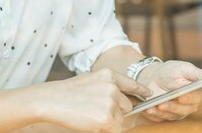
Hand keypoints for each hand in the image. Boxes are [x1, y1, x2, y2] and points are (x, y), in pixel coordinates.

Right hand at [35, 68, 151, 132]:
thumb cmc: (68, 93)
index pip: (131, 84)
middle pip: (127, 106)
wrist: (52, 100)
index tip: (149, 94)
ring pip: (120, 119)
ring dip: (110, 122)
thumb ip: (109, 88)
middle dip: (117, 112)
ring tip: (89, 114)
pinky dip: (106, 130)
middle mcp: (113, 87)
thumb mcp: (91, 81)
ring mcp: (110, 102)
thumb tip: (124, 103)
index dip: (141, 91)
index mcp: (109, 75)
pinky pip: (115, 129)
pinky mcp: (106, 118)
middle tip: (95, 111)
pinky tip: (91, 122)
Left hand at [136, 60, 201, 121]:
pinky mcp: (167, 116)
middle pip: (184, 110)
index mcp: (196, 91)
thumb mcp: (182, 68)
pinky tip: (147, 110)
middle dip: (173, 107)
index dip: (189, 98)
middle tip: (162, 104)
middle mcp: (189, 104)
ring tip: (151, 107)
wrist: (153, 77)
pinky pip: (161, 118)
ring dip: (161, 112)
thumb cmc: (170, 71)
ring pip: (172, 115)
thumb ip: (195, 73)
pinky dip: (154, 115)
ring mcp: (178, 111)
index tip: (181, 97)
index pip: (196, 97)